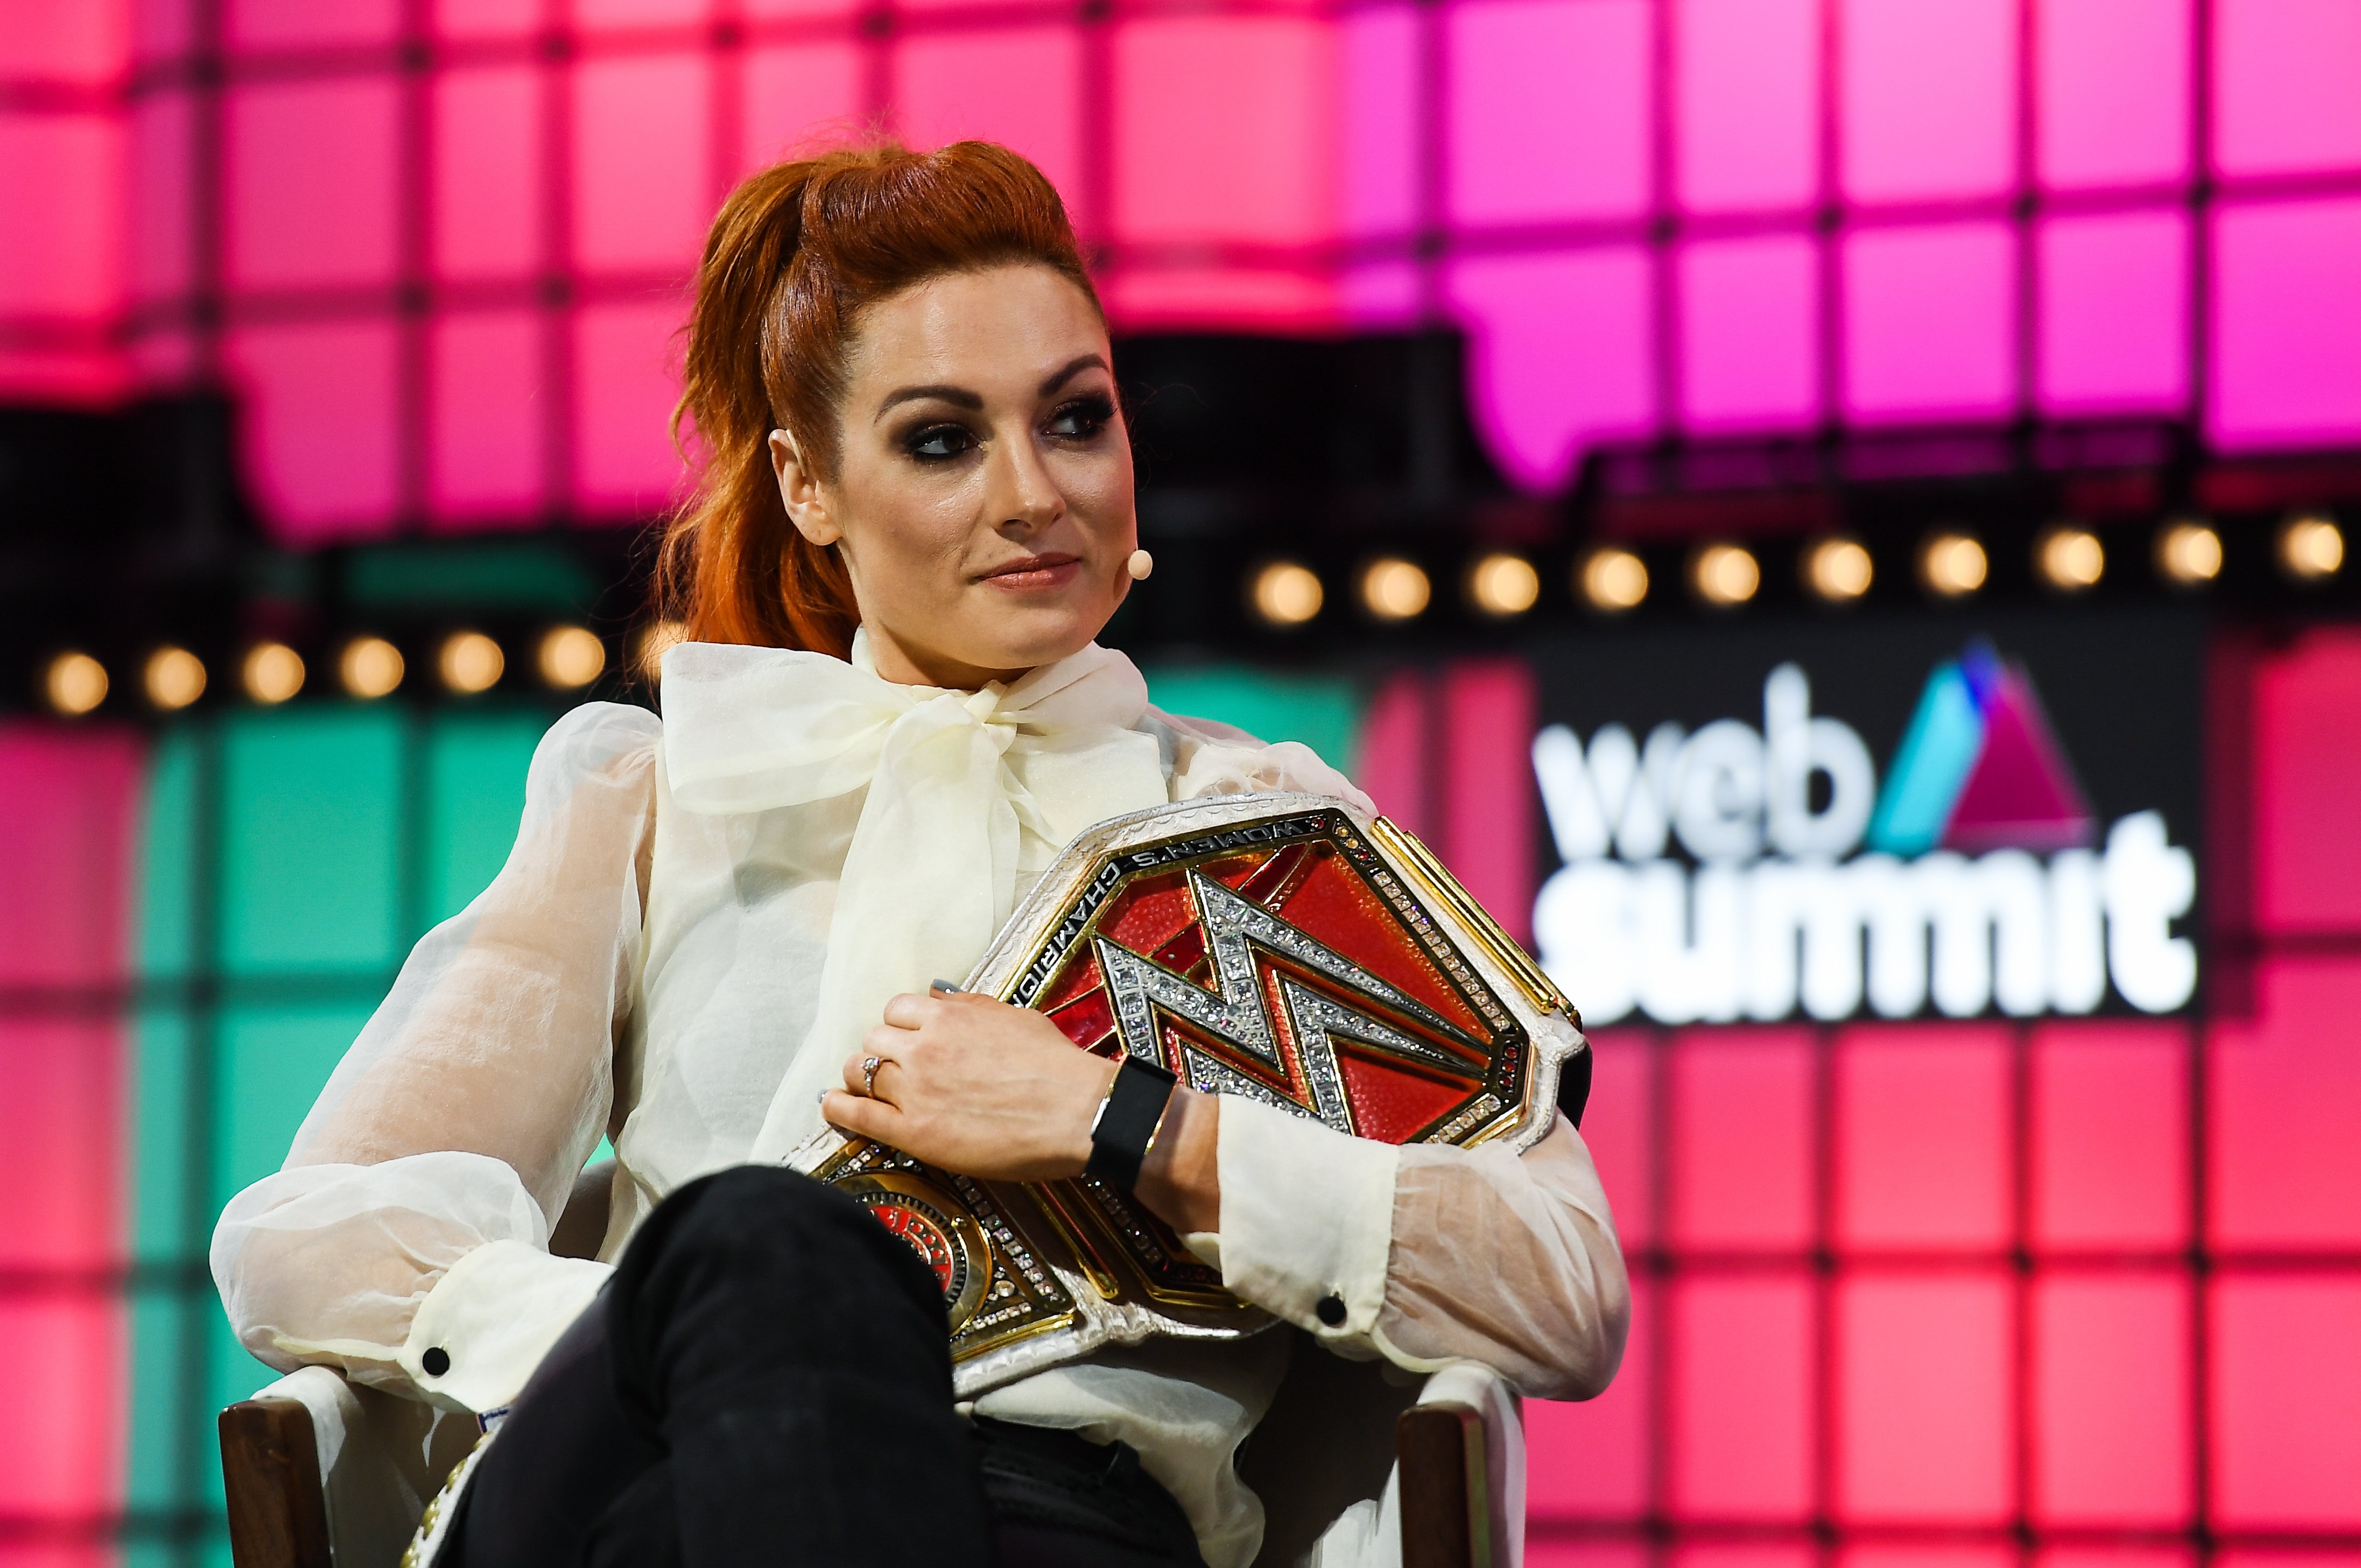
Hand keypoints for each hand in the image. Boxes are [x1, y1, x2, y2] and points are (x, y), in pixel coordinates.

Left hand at [823, 990, 1223, 1234]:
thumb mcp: (1013, 1017)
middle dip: (882, 1052)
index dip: (901, 1026)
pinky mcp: (914, 1133)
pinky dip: (839, 1108)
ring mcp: (916, 1090)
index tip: (907, 1040)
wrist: (1076, 1112)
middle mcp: (923, 1048)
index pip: (896, 1010)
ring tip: (866, 1087)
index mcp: (947, 1017)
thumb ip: (967, 1006)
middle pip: (874, 1040)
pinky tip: (833, 1106)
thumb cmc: (1055, 1066)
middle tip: (894, 1069)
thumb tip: (935, 992)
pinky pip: (858, 1115)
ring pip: (861, 1072)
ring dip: (862, 1077)